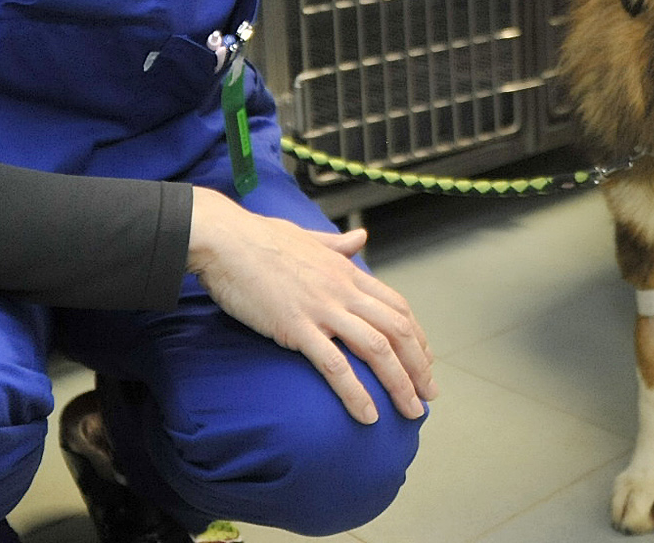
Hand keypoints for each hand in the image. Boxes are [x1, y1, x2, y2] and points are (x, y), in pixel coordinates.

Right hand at [185, 187, 436, 423]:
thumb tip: (360, 238)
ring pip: (376, 349)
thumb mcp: (308, 237)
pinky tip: (367, 415)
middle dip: (418, 366)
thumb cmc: (260, 238)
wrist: (225, 240)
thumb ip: (338, 244)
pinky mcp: (297, 327)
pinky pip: (335, 365)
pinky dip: (356, 392)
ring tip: (412, 411)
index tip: (425, 361)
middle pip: (396, 331)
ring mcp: (323, 309)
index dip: (416, 336)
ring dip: (399, 384)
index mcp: (347, 272)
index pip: (396, 307)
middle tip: (429, 395)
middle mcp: (343, 290)